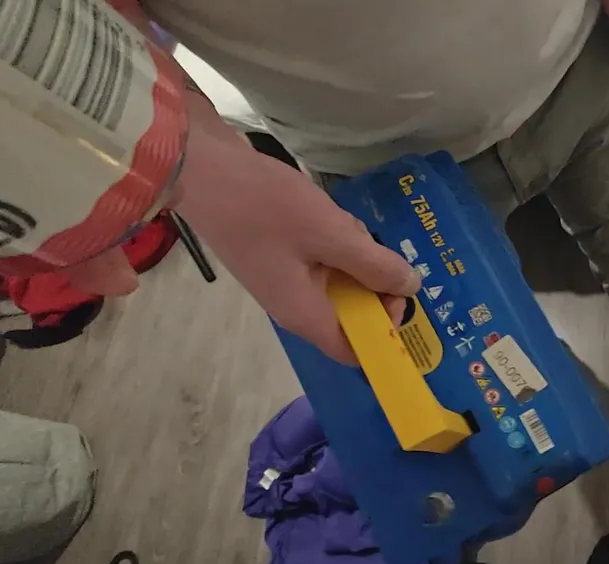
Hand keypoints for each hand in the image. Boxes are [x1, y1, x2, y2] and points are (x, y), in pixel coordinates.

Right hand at [62, 94, 418, 364]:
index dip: (385, 332)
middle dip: (371, 281)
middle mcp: (293, 305)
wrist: (197, 167)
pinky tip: (328, 211)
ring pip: (337, 279)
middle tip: (374, 244)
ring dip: (352, 253)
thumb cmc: (265, 207)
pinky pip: (320, 257)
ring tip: (344, 221)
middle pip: (349, 312)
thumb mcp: (331, 234)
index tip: (401, 295)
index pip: (352, 351)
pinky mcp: (276, 253)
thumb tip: (411, 288)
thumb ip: (374, 265)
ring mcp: (282, 278)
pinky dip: (333, 239)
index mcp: (304, 314)